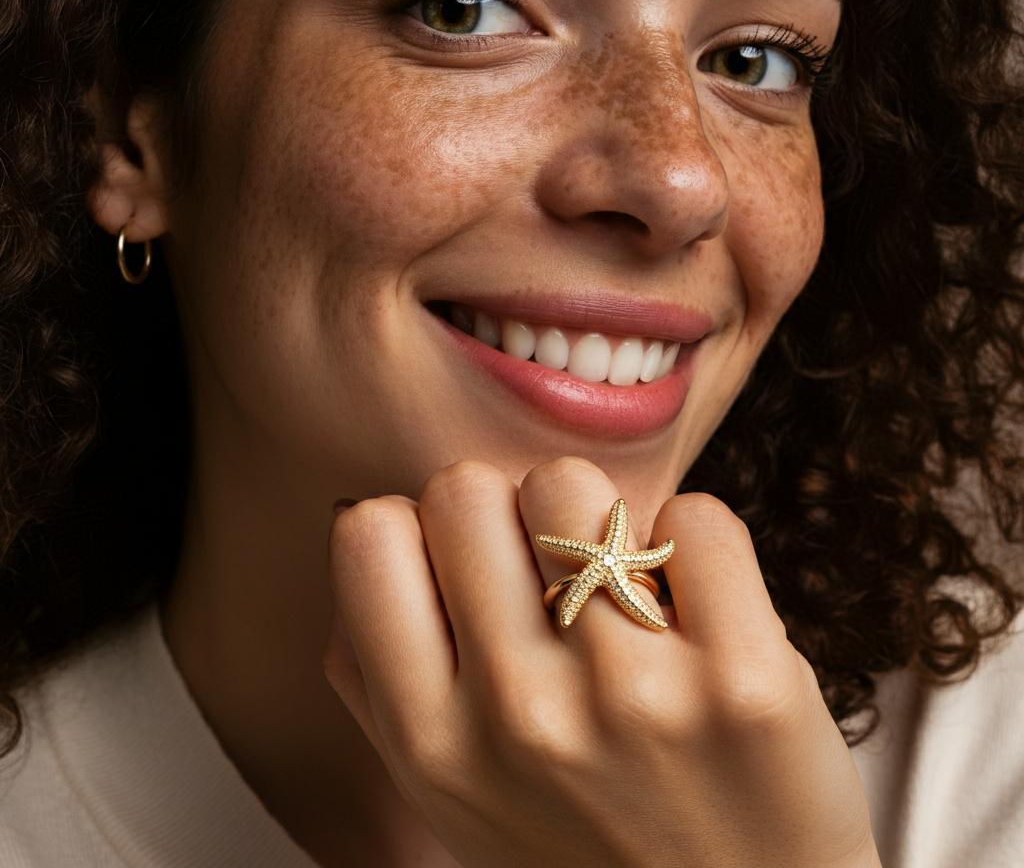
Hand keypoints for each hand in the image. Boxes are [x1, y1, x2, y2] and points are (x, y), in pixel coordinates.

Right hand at [323, 457, 880, 867]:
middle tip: (550, 577)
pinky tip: (699, 610)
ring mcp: (634, 694)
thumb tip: (366, 533)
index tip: (469, 568)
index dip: (423, 533)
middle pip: (464, 488)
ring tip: (624, 593)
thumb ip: (381, 679)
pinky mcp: (747, 680)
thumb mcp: (452, 796)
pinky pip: (697, 518)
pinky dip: (696, 545)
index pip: (371, 534)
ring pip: (570, 483)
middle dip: (506, 517)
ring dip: (597, 521)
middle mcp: (520, 714)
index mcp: (432, 742)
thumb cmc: (584, 845)